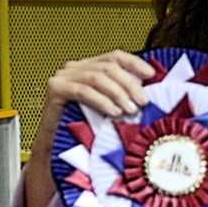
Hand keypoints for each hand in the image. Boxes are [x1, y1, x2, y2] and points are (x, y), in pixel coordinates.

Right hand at [24, 50, 155, 206]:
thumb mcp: (108, 109)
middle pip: (108, 66)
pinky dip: (102, 101)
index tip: (151, 75)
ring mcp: (63, 76)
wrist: (55, 149)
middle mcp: (75, 68)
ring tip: (131, 109)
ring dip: (118, 93)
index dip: (134, 63)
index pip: (114, 57)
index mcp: (89, 67)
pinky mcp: (56, 89)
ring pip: (97, 77)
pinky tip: (114, 112)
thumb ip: (122, 97)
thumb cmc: (83, 131)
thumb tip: (148, 93)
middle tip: (143, 100)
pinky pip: (83, 91)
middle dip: (129, 83)